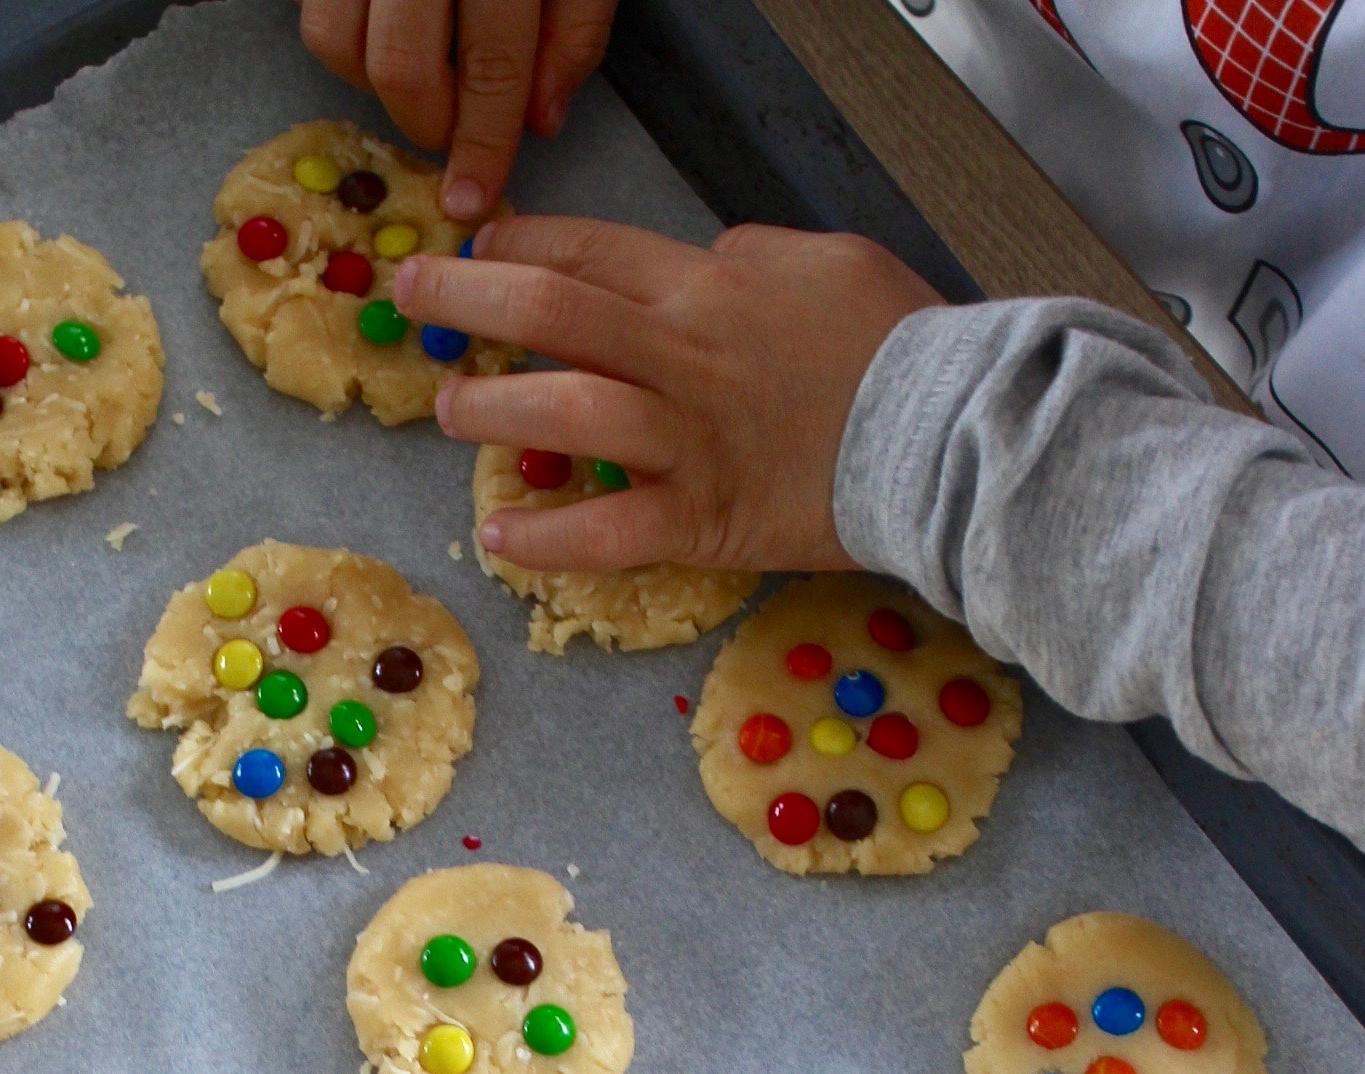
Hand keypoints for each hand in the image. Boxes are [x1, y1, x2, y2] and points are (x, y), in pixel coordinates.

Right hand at [299, 0, 619, 218]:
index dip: (485, 143)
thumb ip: (575, 22)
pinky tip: (391, 28)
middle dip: (427, 122)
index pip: (493, 64)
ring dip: (377, 83)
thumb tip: (542, 117)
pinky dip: (347, 38)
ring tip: (423, 73)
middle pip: (400, 66)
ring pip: (338, 42)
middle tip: (452, 132)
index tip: (472, 197)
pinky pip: (315, 8)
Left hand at [395, 217, 942, 570]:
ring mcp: (688, 439)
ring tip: (453, 413)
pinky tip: (501, 534)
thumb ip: (752, 261)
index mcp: (709, 286)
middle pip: (551, 311)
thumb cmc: (902, 346)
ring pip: (565, 414)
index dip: (520, 245)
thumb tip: (713, 259)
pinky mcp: (705, 516)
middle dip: (467, 299)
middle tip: (415, 298)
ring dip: (494, 412)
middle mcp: (683, 354)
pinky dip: (549, 536)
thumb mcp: (823, 263)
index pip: (590, 252)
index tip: (477, 249)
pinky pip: (609, 530)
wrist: (949, 430)